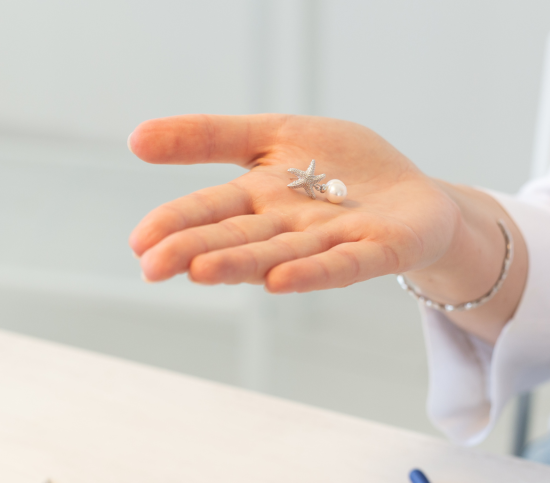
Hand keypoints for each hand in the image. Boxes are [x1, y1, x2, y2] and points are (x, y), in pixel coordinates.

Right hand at [127, 114, 524, 339]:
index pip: (211, 209)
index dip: (176, 223)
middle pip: (238, 237)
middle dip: (196, 250)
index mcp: (262, 199)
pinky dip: (313, 273)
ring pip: (280, 253)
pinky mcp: (376, 251)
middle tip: (153, 266)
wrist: (415, 197)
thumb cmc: (342, 169)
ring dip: (242, 263)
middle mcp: (289, 227)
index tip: (139, 242)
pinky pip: (342, 264)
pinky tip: (281, 281)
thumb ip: (210, 136)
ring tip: (202, 272)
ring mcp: (331, 242)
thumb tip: (135, 139)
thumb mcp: (275, 134)